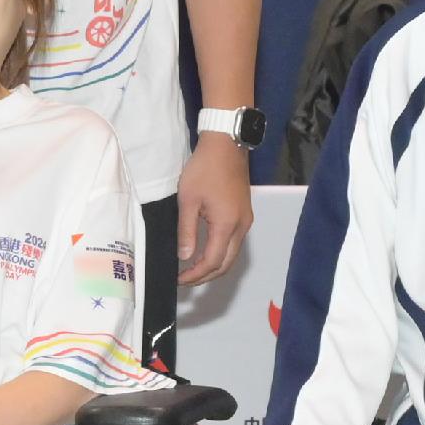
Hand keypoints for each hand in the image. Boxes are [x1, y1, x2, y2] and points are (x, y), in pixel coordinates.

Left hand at [177, 131, 251, 285]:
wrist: (226, 145)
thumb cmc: (204, 169)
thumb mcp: (188, 200)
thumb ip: (186, 231)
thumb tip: (184, 257)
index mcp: (227, 225)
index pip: (213, 262)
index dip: (196, 275)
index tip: (179, 280)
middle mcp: (241, 226)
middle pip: (227, 264)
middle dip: (206, 276)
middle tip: (185, 280)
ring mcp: (246, 220)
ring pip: (232, 254)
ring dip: (214, 265)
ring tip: (192, 269)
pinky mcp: (244, 213)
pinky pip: (234, 242)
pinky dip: (220, 253)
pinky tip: (205, 252)